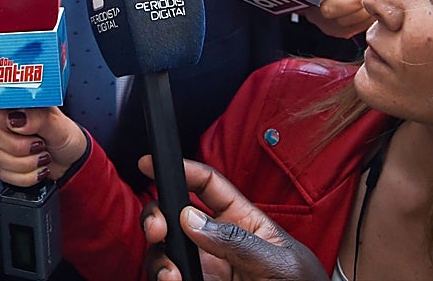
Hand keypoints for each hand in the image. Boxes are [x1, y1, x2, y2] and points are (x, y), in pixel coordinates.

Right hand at [0, 107, 87, 185]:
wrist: (71, 159)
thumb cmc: (65, 135)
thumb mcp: (57, 124)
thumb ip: (38, 118)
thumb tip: (19, 119)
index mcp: (15, 105)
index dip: (3, 119)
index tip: (20, 127)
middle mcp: (4, 122)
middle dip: (21, 146)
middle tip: (40, 144)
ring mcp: (1, 144)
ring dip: (27, 163)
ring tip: (43, 156)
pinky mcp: (3, 164)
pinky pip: (5, 174)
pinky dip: (27, 176)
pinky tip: (38, 168)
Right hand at [140, 158, 327, 280]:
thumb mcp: (280, 263)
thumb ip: (239, 241)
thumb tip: (192, 218)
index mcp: (244, 222)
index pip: (208, 186)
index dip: (181, 169)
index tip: (152, 163)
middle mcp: (218, 243)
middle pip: (175, 214)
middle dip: (158, 214)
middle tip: (158, 228)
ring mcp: (207, 268)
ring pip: (166, 250)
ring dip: (159, 255)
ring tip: (171, 272)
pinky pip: (169, 278)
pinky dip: (162, 277)